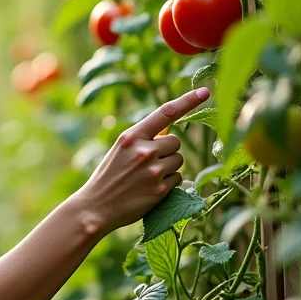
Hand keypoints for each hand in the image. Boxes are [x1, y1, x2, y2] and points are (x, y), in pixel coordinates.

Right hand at [75, 87, 209, 233]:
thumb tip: (171, 135)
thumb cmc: (109, 176)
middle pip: (176, 142)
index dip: (188, 101)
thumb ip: (143, 139)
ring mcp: (153, 171)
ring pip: (178, 160)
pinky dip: (168, 184)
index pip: (166, 113)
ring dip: (169, 167)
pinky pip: (178, 179)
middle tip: (150, 162)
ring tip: (146, 177)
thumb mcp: (120, 150)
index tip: (205, 92)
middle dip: (168, 150)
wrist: (95, 207)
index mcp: (132, 136)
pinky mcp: (160, 190)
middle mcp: (144, 151)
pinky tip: (150, 189)